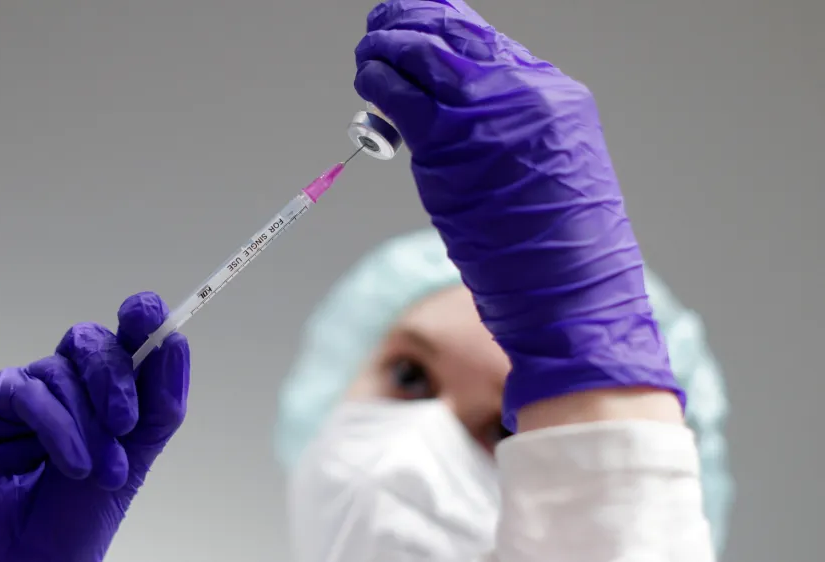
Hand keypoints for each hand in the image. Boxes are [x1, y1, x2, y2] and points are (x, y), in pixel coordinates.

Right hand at [0, 292, 188, 561]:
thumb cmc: (75, 518)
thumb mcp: (135, 459)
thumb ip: (159, 405)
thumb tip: (175, 342)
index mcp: (102, 390)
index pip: (122, 337)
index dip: (138, 317)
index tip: (149, 315)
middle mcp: (63, 385)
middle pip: (92, 343)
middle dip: (115, 379)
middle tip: (126, 424)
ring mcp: (22, 393)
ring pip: (61, 370)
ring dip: (87, 423)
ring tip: (98, 471)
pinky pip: (23, 391)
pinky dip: (55, 425)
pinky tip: (70, 463)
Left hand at [353, 0, 684, 429]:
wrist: (571, 289)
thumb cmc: (559, 244)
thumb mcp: (548, 164)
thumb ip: (508, 127)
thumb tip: (456, 111)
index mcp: (553, 92)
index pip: (487, 38)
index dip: (444, 21)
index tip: (419, 17)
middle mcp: (523, 90)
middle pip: (453, 33)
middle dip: (409, 21)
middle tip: (383, 22)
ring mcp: (485, 112)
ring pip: (421, 53)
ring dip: (386, 45)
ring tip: (369, 49)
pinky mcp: (448, 142)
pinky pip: (399, 94)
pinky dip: (377, 81)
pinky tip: (368, 80)